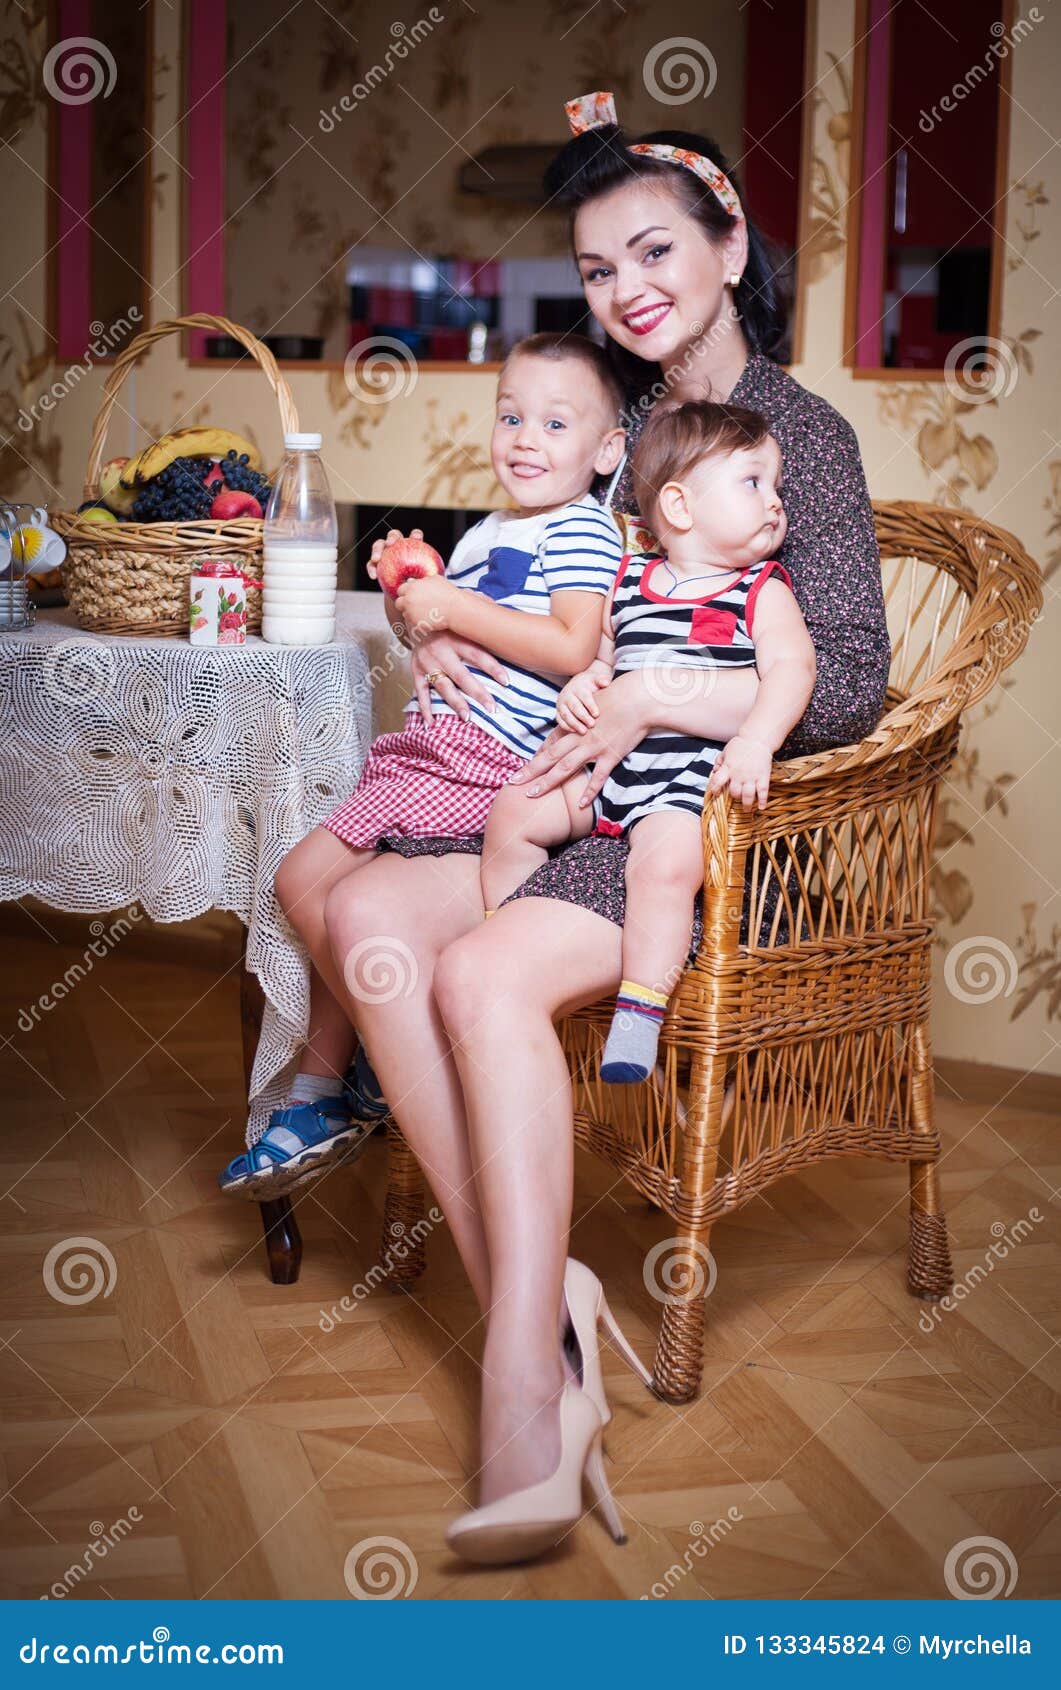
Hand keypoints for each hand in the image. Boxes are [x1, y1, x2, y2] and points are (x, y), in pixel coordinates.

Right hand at [367, 526, 419, 583]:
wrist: (405, 598)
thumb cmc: (418, 588)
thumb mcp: (422, 584)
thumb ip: (420, 579)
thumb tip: (411, 580)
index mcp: (414, 547)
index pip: (415, 536)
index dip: (416, 535)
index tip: (416, 539)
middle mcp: (398, 546)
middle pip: (394, 535)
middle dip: (392, 537)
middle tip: (390, 543)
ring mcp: (386, 553)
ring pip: (379, 544)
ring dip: (377, 550)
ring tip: (376, 559)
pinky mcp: (377, 564)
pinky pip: (371, 563)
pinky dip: (371, 568)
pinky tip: (373, 576)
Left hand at [395, 573, 459, 638]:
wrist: (455, 608)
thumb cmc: (448, 594)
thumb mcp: (435, 580)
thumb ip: (421, 580)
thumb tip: (411, 580)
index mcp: (413, 586)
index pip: (401, 590)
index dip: (406, 594)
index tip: (412, 597)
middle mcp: (409, 598)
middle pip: (399, 602)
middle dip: (405, 604)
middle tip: (414, 606)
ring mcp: (411, 610)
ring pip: (404, 613)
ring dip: (411, 613)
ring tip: (423, 613)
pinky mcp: (414, 622)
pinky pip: (411, 622)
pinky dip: (416, 621)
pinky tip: (426, 618)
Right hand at [409, 631, 507, 723]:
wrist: (416, 618)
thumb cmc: (447, 625)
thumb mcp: (462, 624)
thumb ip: (479, 634)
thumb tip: (509, 646)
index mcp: (455, 638)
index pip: (478, 654)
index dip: (493, 668)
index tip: (506, 682)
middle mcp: (440, 650)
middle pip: (461, 675)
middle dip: (477, 693)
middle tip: (492, 709)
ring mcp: (426, 662)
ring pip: (443, 686)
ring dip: (455, 703)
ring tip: (467, 718)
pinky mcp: (415, 670)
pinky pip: (421, 692)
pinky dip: (425, 709)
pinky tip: (432, 724)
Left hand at [510, 671, 647, 805]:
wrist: (638, 698)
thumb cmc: (619, 696)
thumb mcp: (595, 701)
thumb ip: (585, 712)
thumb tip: (583, 718)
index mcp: (575, 725)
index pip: (550, 742)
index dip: (536, 755)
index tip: (524, 767)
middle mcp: (579, 738)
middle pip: (549, 757)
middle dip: (530, 771)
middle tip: (513, 782)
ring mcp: (593, 748)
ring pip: (564, 768)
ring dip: (547, 782)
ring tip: (532, 794)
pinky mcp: (610, 756)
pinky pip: (597, 778)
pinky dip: (588, 792)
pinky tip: (580, 804)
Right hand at [557, 669, 607, 733]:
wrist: (578, 683)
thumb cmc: (590, 684)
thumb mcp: (596, 679)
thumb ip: (601, 680)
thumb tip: (605, 683)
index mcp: (578, 687)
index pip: (584, 697)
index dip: (590, 705)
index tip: (597, 714)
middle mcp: (567, 695)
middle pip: (574, 707)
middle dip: (583, 717)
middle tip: (592, 725)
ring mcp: (561, 703)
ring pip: (566, 714)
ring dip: (574, 724)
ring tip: (584, 731)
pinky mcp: (558, 711)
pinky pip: (560, 720)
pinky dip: (566, 726)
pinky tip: (575, 731)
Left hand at [708, 733, 773, 810]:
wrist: (758, 739)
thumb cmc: (741, 744)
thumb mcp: (726, 750)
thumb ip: (720, 761)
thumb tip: (714, 770)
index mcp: (728, 767)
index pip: (718, 781)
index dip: (715, 789)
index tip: (716, 793)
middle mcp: (739, 774)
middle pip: (734, 792)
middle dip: (734, 797)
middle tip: (736, 799)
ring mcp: (752, 777)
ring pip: (748, 795)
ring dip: (747, 804)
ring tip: (747, 810)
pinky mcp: (763, 777)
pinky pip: (763, 792)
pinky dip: (762, 801)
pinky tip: (761, 807)